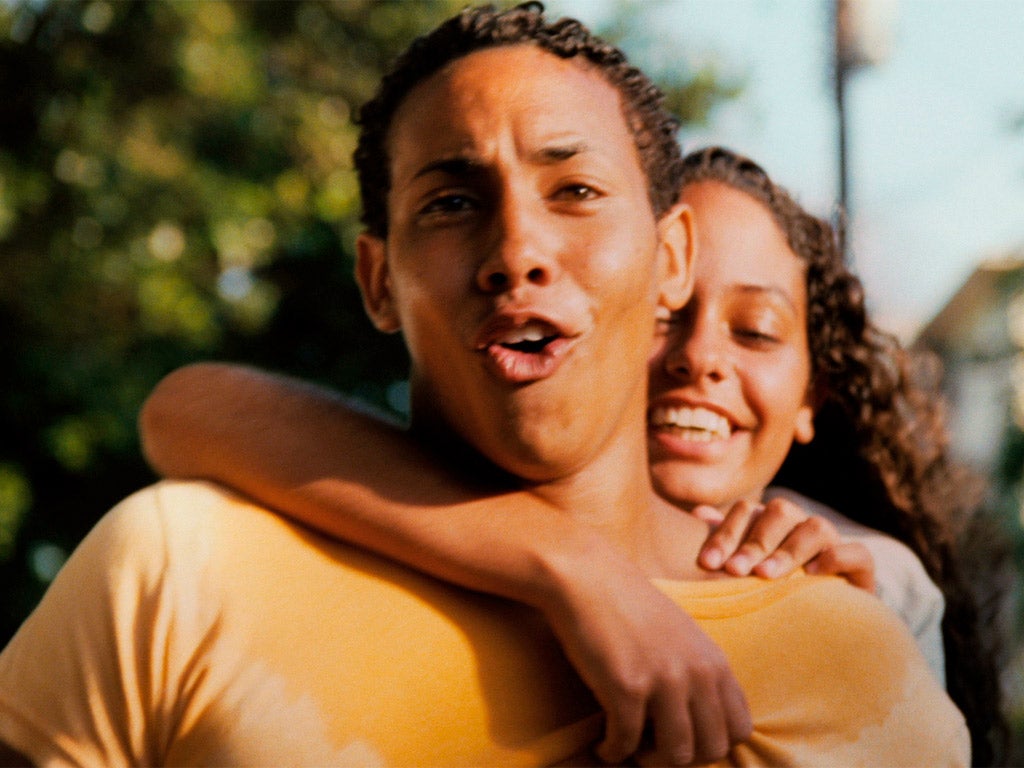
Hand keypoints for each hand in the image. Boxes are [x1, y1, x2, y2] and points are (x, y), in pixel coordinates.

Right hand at [540, 538, 751, 765]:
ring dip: (649, 761)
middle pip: (713, 749)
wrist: (587, 576)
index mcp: (714, 661)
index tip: (682, 739)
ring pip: (676, 755)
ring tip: (629, 747)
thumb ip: (699, 671)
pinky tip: (602, 744)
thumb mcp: (682, 634)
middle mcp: (697, 673)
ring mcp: (663, 680)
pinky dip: (612, 752)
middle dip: (682, 759)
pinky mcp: (625, 687)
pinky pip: (626, 744)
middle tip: (654, 748)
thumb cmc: (628, 604)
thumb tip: (701, 719)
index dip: (712, 744)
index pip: (739, 729)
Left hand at [693, 498, 875, 591]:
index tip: (707, 563)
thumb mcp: (742, 571)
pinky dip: (835, 559)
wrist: (819, 625)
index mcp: (769, 523)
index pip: (746, 511)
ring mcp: (832, 544)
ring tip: (766, 576)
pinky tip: (811, 576)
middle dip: (755, 542)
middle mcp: (800, 526)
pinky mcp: (861, 568)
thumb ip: (724, 542)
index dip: (726, 534)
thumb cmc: (767, 595)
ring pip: (816, 527)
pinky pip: (857, 553)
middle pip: (780, 512)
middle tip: (735, 570)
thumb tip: (699, 513)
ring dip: (789, 550)